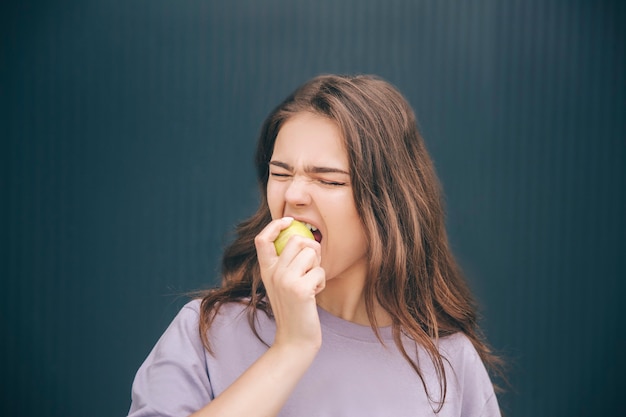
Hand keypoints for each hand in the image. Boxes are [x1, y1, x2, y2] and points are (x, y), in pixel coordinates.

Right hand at [254, 217, 325, 350]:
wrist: (295, 340)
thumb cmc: (295, 310)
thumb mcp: (283, 285)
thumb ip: (286, 264)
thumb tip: (304, 238)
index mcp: (266, 270)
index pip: (262, 239)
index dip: (275, 225)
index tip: (290, 221)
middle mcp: (272, 273)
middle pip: (296, 240)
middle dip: (312, 249)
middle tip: (312, 266)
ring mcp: (285, 280)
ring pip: (311, 252)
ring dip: (318, 267)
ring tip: (311, 283)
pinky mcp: (300, 290)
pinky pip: (320, 271)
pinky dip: (321, 282)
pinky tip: (314, 295)